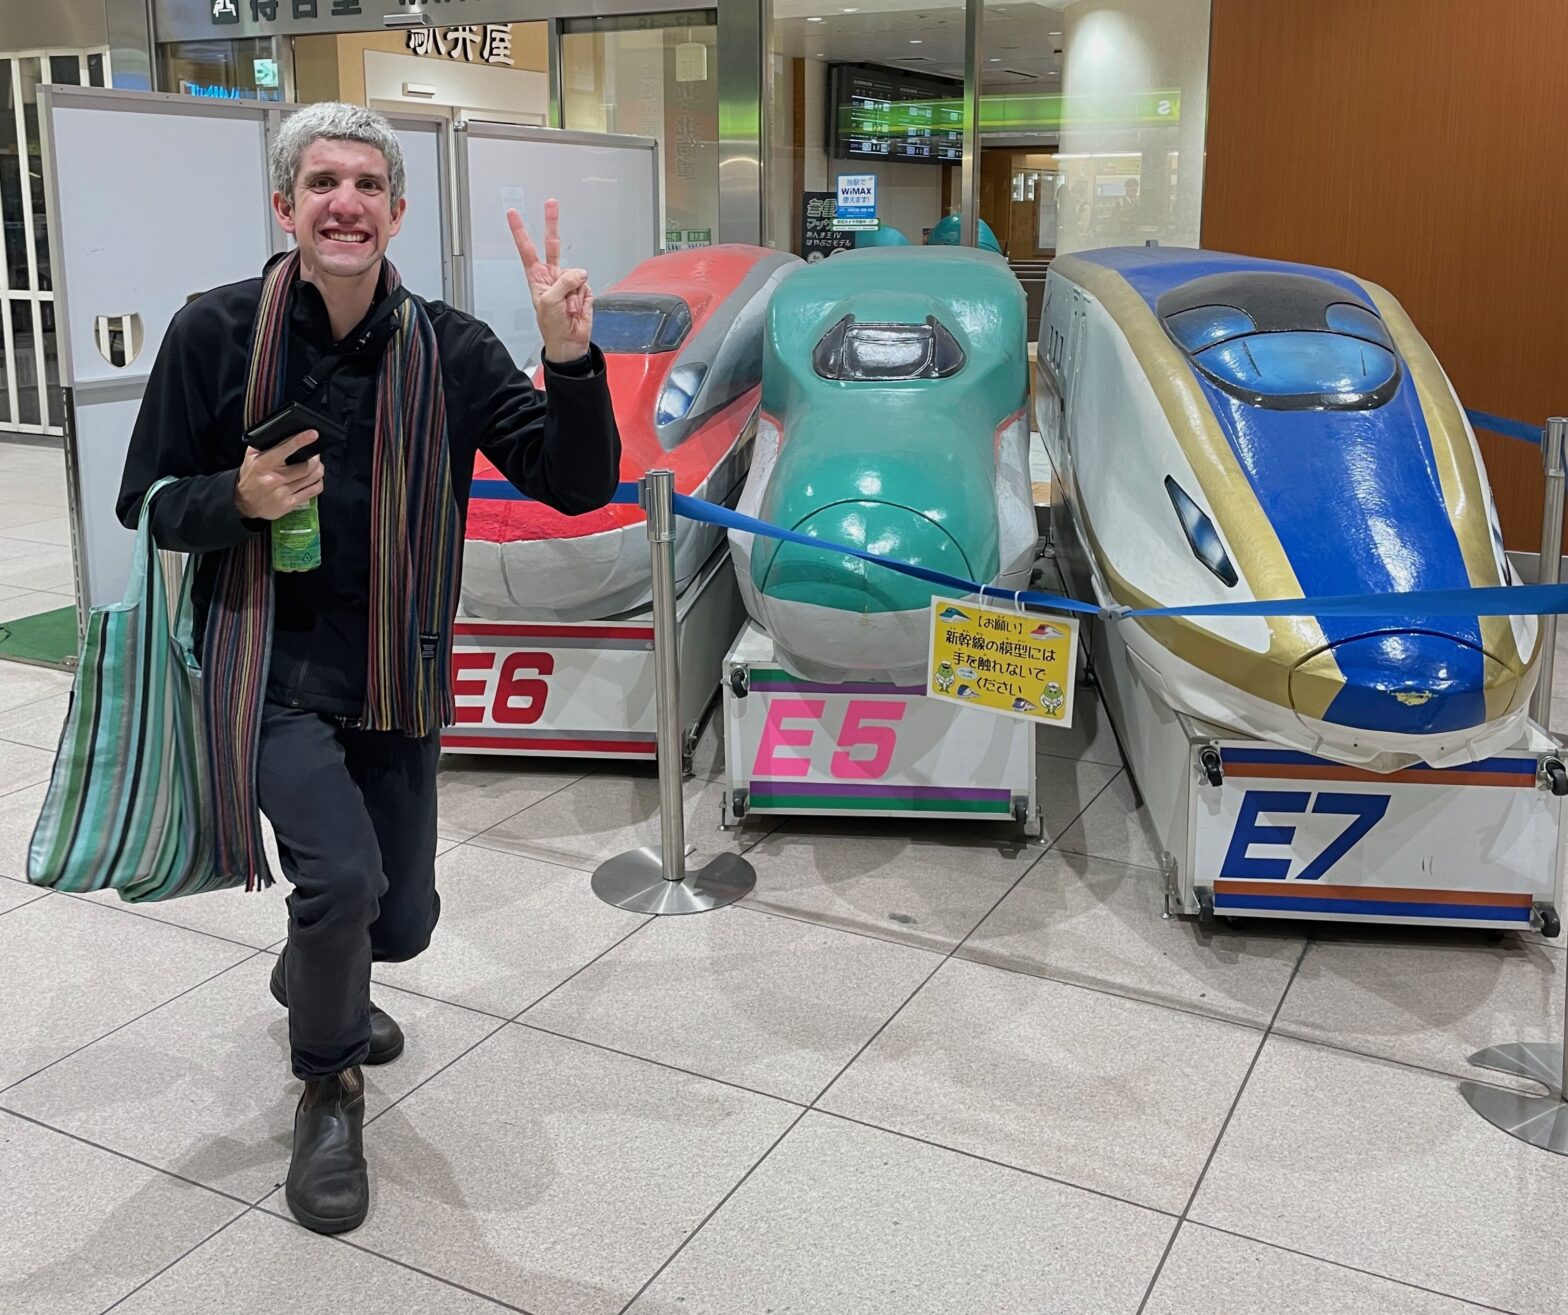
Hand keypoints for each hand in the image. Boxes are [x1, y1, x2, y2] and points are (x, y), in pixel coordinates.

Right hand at [235, 431, 323, 520]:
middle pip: (307, 466)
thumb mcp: (251, 457)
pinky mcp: (289, 504)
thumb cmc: (250, 476)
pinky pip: (313, 491)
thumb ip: (264, 444)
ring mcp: (283, 492)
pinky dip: (318, 483)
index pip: (285, 449)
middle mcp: (275, 478)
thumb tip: (281, 432)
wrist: (244, 502)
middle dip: (315, 458)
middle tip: (316, 454)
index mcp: (264, 463)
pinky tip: (316, 479)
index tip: (313, 434)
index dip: (301, 440)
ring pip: (312, 478)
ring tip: (318, 466)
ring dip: (319, 469)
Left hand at [507, 199, 592, 364]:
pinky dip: (582, 300)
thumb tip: (580, 272)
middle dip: (552, 223)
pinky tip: (576, 310)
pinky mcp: (583, 290)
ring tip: (567, 309)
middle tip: (551, 202)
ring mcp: (569, 282)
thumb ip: (563, 282)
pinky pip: (586, 287)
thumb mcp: (548, 302)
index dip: (520, 231)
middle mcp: (552, 275)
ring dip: (573, 294)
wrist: (569, 342)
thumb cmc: (551, 326)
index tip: (513, 213)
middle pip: (552, 244)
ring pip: (576, 274)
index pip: (527, 249)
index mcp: (537, 277)